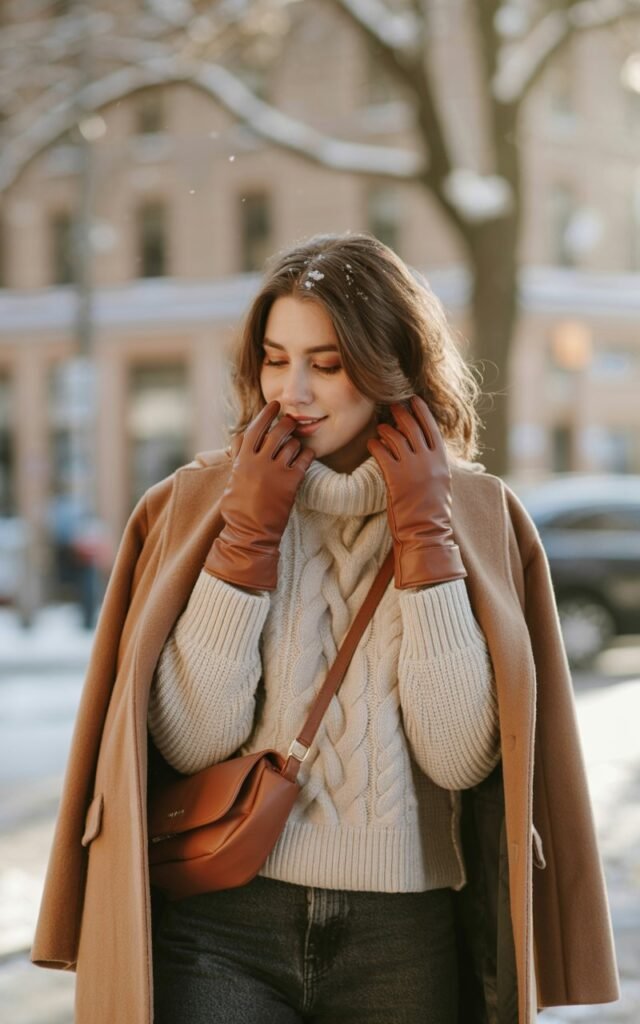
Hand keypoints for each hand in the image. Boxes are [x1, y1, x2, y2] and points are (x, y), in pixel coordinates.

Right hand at [204, 401, 314, 590]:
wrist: (250, 533)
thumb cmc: (238, 510)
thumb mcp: (232, 480)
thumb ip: (238, 459)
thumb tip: (239, 440)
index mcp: (242, 461)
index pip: (255, 428)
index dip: (266, 413)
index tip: (274, 404)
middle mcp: (259, 462)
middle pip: (277, 431)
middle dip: (286, 423)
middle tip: (291, 421)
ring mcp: (276, 471)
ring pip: (292, 444)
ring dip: (296, 442)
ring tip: (296, 447)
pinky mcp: (291, 482)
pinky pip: (305, 458)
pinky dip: (308, 454)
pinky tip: (308, 455)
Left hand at [366, 395, 465, 588]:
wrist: (426, 531)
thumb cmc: (433, 511)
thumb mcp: (441, 483)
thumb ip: (435, 463)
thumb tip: (426, 448)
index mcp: (441, 460)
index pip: (431, 427)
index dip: (421, 411)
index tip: (413, 400)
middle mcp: (427, 460)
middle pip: (411, 426)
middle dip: (400, 413)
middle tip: (391, 407)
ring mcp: (411, 467)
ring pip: (395, 436)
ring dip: (385, 429)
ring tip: (381, 429)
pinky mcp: (394, 477)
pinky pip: (381, 452)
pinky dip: (375, 445)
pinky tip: (372, 444)